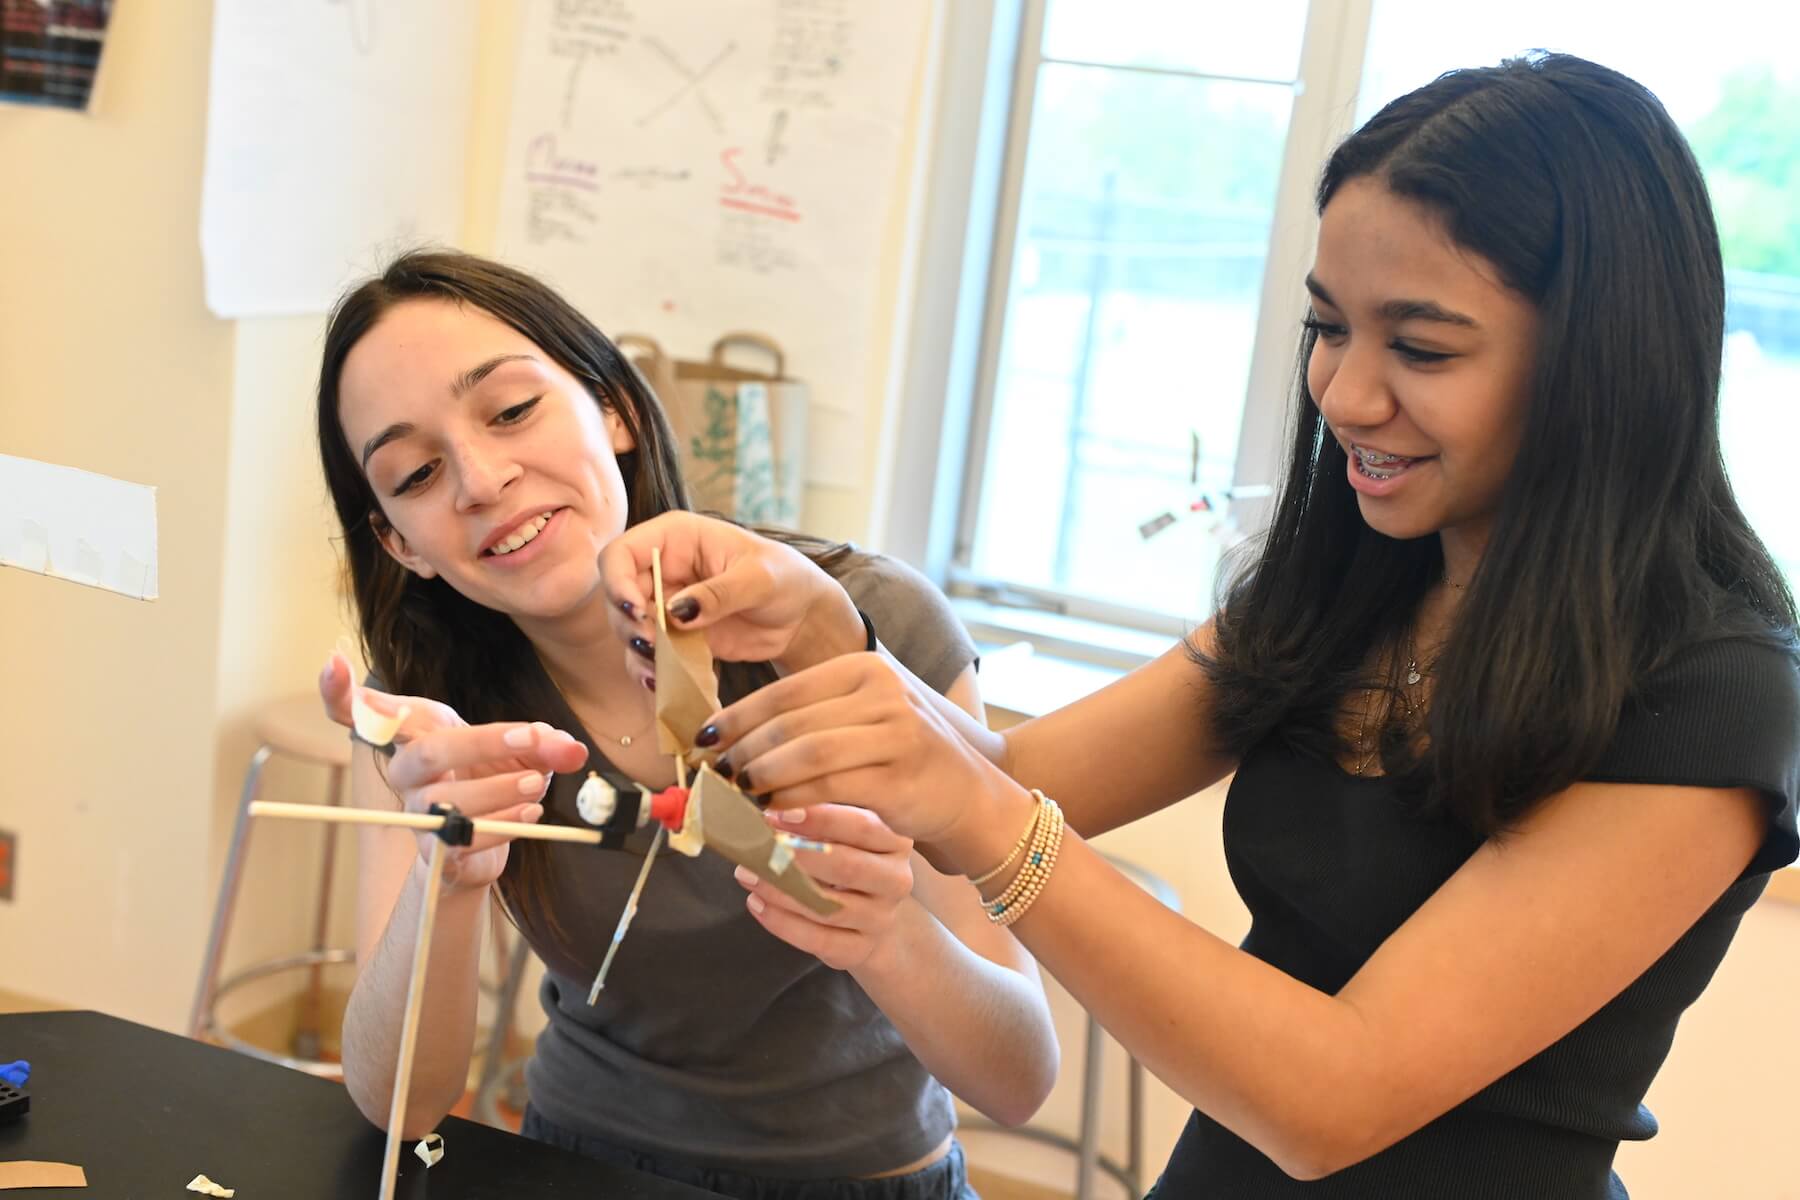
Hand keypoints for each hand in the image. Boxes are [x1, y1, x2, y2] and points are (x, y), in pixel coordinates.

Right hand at [318, 653, 589, 888]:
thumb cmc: (485, 778)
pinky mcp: (436, 852)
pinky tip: (529, 814)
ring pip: (450, 801)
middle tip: (532, 740)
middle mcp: (405, 773)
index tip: (332, 662)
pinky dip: (503, 825)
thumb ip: (543, 742)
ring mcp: (417, 814)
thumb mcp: (518, 750)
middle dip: (486, 743)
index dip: (339, 691)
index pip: (358, 711)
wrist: (479, 843)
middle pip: (431, 752)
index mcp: (413, 734)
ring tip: (537, 783)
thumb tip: (572, 748)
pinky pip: (465, 839)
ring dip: (502, 789)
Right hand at [597, 511, 862, 671]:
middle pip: (617, 596)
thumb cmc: (785, 578)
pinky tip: (662, 682)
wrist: (800, 616)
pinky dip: (649, 670)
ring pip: (628, 629)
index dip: (618, 582)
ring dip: (638, 651)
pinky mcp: (674, 637)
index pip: (621, 554)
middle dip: (630, 624)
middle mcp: (662, 569)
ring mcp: (665, 605)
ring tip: (661, 668)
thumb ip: (719, 593)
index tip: (637, 611)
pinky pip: (647, 656)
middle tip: (656, 645)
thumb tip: (677, 612)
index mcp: (675, 538)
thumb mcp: (759, 578)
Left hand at [706, 653, 1032, 874]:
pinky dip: (791, 800)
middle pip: (790, 721)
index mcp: (864, 668)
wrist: (967, 792)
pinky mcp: (898, 776)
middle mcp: (883, 690)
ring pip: (805, 752)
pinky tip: (771, 813)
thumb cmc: (901, 755)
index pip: (784, 690)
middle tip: (715, 774)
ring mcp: (896, 731)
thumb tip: (729, 729)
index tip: (704, 740)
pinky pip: (828, 787)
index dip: (737, 717)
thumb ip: (808, 716)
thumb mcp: (859, 719)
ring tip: (737, 793)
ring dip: (763, 775)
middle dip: (744, 750)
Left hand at [734, 804, 913, 971]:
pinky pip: (818, 939)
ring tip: (746, 873)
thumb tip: (770, 812)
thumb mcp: (847, 837)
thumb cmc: (851, 863)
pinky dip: (782, 922)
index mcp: (895, 842)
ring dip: (781, 890)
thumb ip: (819, 822)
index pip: (863, 826)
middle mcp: (895, 880)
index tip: (778, 813)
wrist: (875, 920)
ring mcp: (881, 919)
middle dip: (797, 855)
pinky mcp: (860, 950)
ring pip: (828, 906)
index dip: (819, 818)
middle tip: (757, 846)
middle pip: (847, 866)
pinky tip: (756, 904)